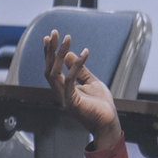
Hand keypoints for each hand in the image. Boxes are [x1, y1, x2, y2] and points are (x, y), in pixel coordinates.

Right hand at [45, 30, 124, 148]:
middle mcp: (61, 93)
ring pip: (55, 74)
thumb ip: (80, 70)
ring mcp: (65, 98)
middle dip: (50, 50)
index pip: (52, 69)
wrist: (108, 124)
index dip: (50, 53)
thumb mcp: (91, 82)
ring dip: (60, 54)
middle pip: (49, 69)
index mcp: (64, 89)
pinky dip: (76, 66)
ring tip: (67, 38)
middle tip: (53, 33)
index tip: (50, 37)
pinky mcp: (73, 102)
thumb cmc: (101, 106)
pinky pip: (70, 81)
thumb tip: (70, 54)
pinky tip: (84, 53)